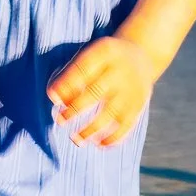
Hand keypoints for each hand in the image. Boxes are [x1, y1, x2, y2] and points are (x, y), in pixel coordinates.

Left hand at [46, 34, 160, 148]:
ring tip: (75, 139)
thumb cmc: (103, 60)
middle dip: (75, 109)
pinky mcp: (139, 103)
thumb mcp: (90, 54)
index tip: (54, 99)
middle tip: (60, 120)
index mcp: (105, 51)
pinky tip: (99, 144)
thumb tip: (56, 99)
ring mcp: (132, 87)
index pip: (83, 69)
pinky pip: (127, 124)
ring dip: (91, 129)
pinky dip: (113, 137)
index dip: (67, 85)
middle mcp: (121, 68)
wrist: (141, 55)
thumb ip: (71, 73)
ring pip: (111, 112)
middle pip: (96, 92)